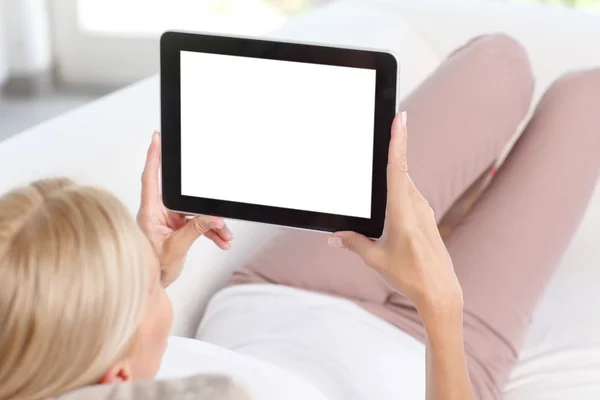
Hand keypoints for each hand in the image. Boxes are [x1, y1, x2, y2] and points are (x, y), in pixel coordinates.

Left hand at [137, 131, 233, 286]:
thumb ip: (195, 230)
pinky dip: (210, 231)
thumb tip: (213, 217)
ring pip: (195, 212)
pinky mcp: (177, 227)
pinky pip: (198, 223)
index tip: (157, 138)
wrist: (152, 286)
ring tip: (225, 236)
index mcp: (150, 213)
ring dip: (212, 223)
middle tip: (218, 205)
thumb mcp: (176, 248)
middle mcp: (158, 212)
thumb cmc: (152, 269)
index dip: (154, 157)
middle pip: (183, 196)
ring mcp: (168, 220)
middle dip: (205, 204)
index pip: (151, 178)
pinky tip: (221, 240)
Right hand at [328, 112, 462, 316]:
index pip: (398, 168)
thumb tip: (333, 236)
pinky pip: (411, 197)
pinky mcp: (427, 219)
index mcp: (402, 212)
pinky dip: (399, 192)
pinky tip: (390, 204)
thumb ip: (353, 243)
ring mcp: (425, 212)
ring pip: (405, 185)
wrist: (441, 292)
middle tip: (386, 129)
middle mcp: (417, 206)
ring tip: (380, 175)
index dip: (398, 140)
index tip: (400, 118)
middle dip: (392, 152)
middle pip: (400, 172)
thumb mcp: (375, 259)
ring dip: (394, 177)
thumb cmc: (410, 276)